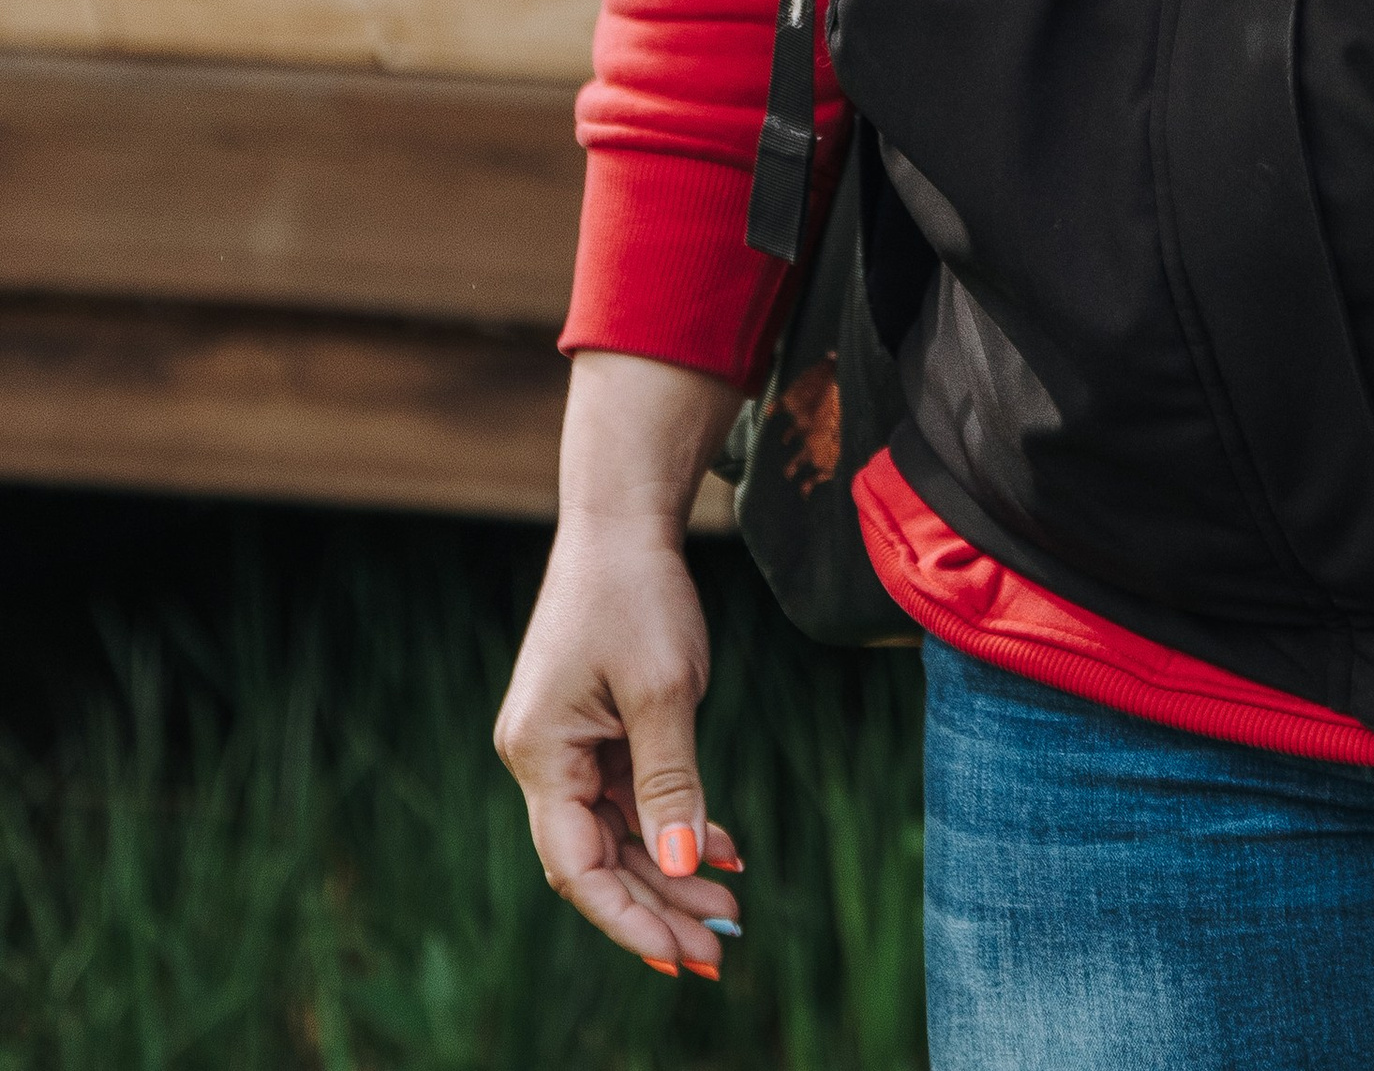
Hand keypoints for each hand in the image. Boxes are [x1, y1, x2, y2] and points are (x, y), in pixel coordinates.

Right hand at [495, 351, 746, 981]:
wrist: (623, 519)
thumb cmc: (636, 593)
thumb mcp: (664, 690)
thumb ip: (671, 782)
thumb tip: (679, 862)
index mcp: (541, 754)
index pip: (578, 866)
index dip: (628, 918)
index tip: (681, 956)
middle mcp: (544, 757)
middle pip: (599, 857)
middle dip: (658, 904)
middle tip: (719, 950)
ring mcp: (568, 744)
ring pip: (619, 831)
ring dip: (671, 867)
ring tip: (730, 907)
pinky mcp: (594, 729)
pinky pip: (632, 795)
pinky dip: (675, 820)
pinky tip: (723, 848)